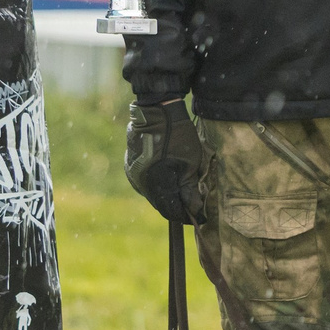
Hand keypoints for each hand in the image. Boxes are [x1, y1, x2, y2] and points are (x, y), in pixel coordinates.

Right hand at [125, 98, 206, 225]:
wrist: (156, 112)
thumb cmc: (178, 136)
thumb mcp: (191, 164)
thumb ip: (190, 191)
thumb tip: (195, 212)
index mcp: (156, 184)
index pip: (171, 211)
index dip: (186, 216)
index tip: (199, 217)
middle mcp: (141, 183)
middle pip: (161, 204)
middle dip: (177, 205)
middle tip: (193, 204)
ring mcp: (133, 175)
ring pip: (153, 194)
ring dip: (167, 195)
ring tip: (182, 189)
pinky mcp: (130, 167)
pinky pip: (146, 184)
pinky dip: (159, 186)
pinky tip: (169, 178)